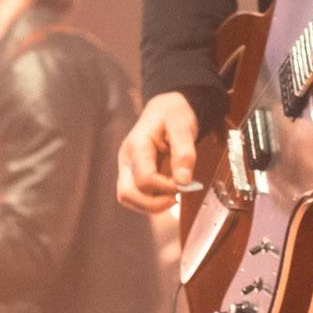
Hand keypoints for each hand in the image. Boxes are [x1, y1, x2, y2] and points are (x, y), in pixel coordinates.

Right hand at [117, 92, 198, 213]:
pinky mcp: (131, 172)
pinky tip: (166, 194)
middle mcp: (126, 158)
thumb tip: (183, 182)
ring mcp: (126, 166)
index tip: (186, 183)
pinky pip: (133, 195)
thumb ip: (184, 153)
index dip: (166, 188)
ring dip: (150, 205)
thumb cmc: (174, 114)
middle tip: (176, 197)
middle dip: (154, 203)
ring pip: (127, 198)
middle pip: (127, 193)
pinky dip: (149, 201)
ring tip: (172, 197)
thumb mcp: (183, 126)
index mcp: (137, 145)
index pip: (145, 179)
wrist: (165, 107)